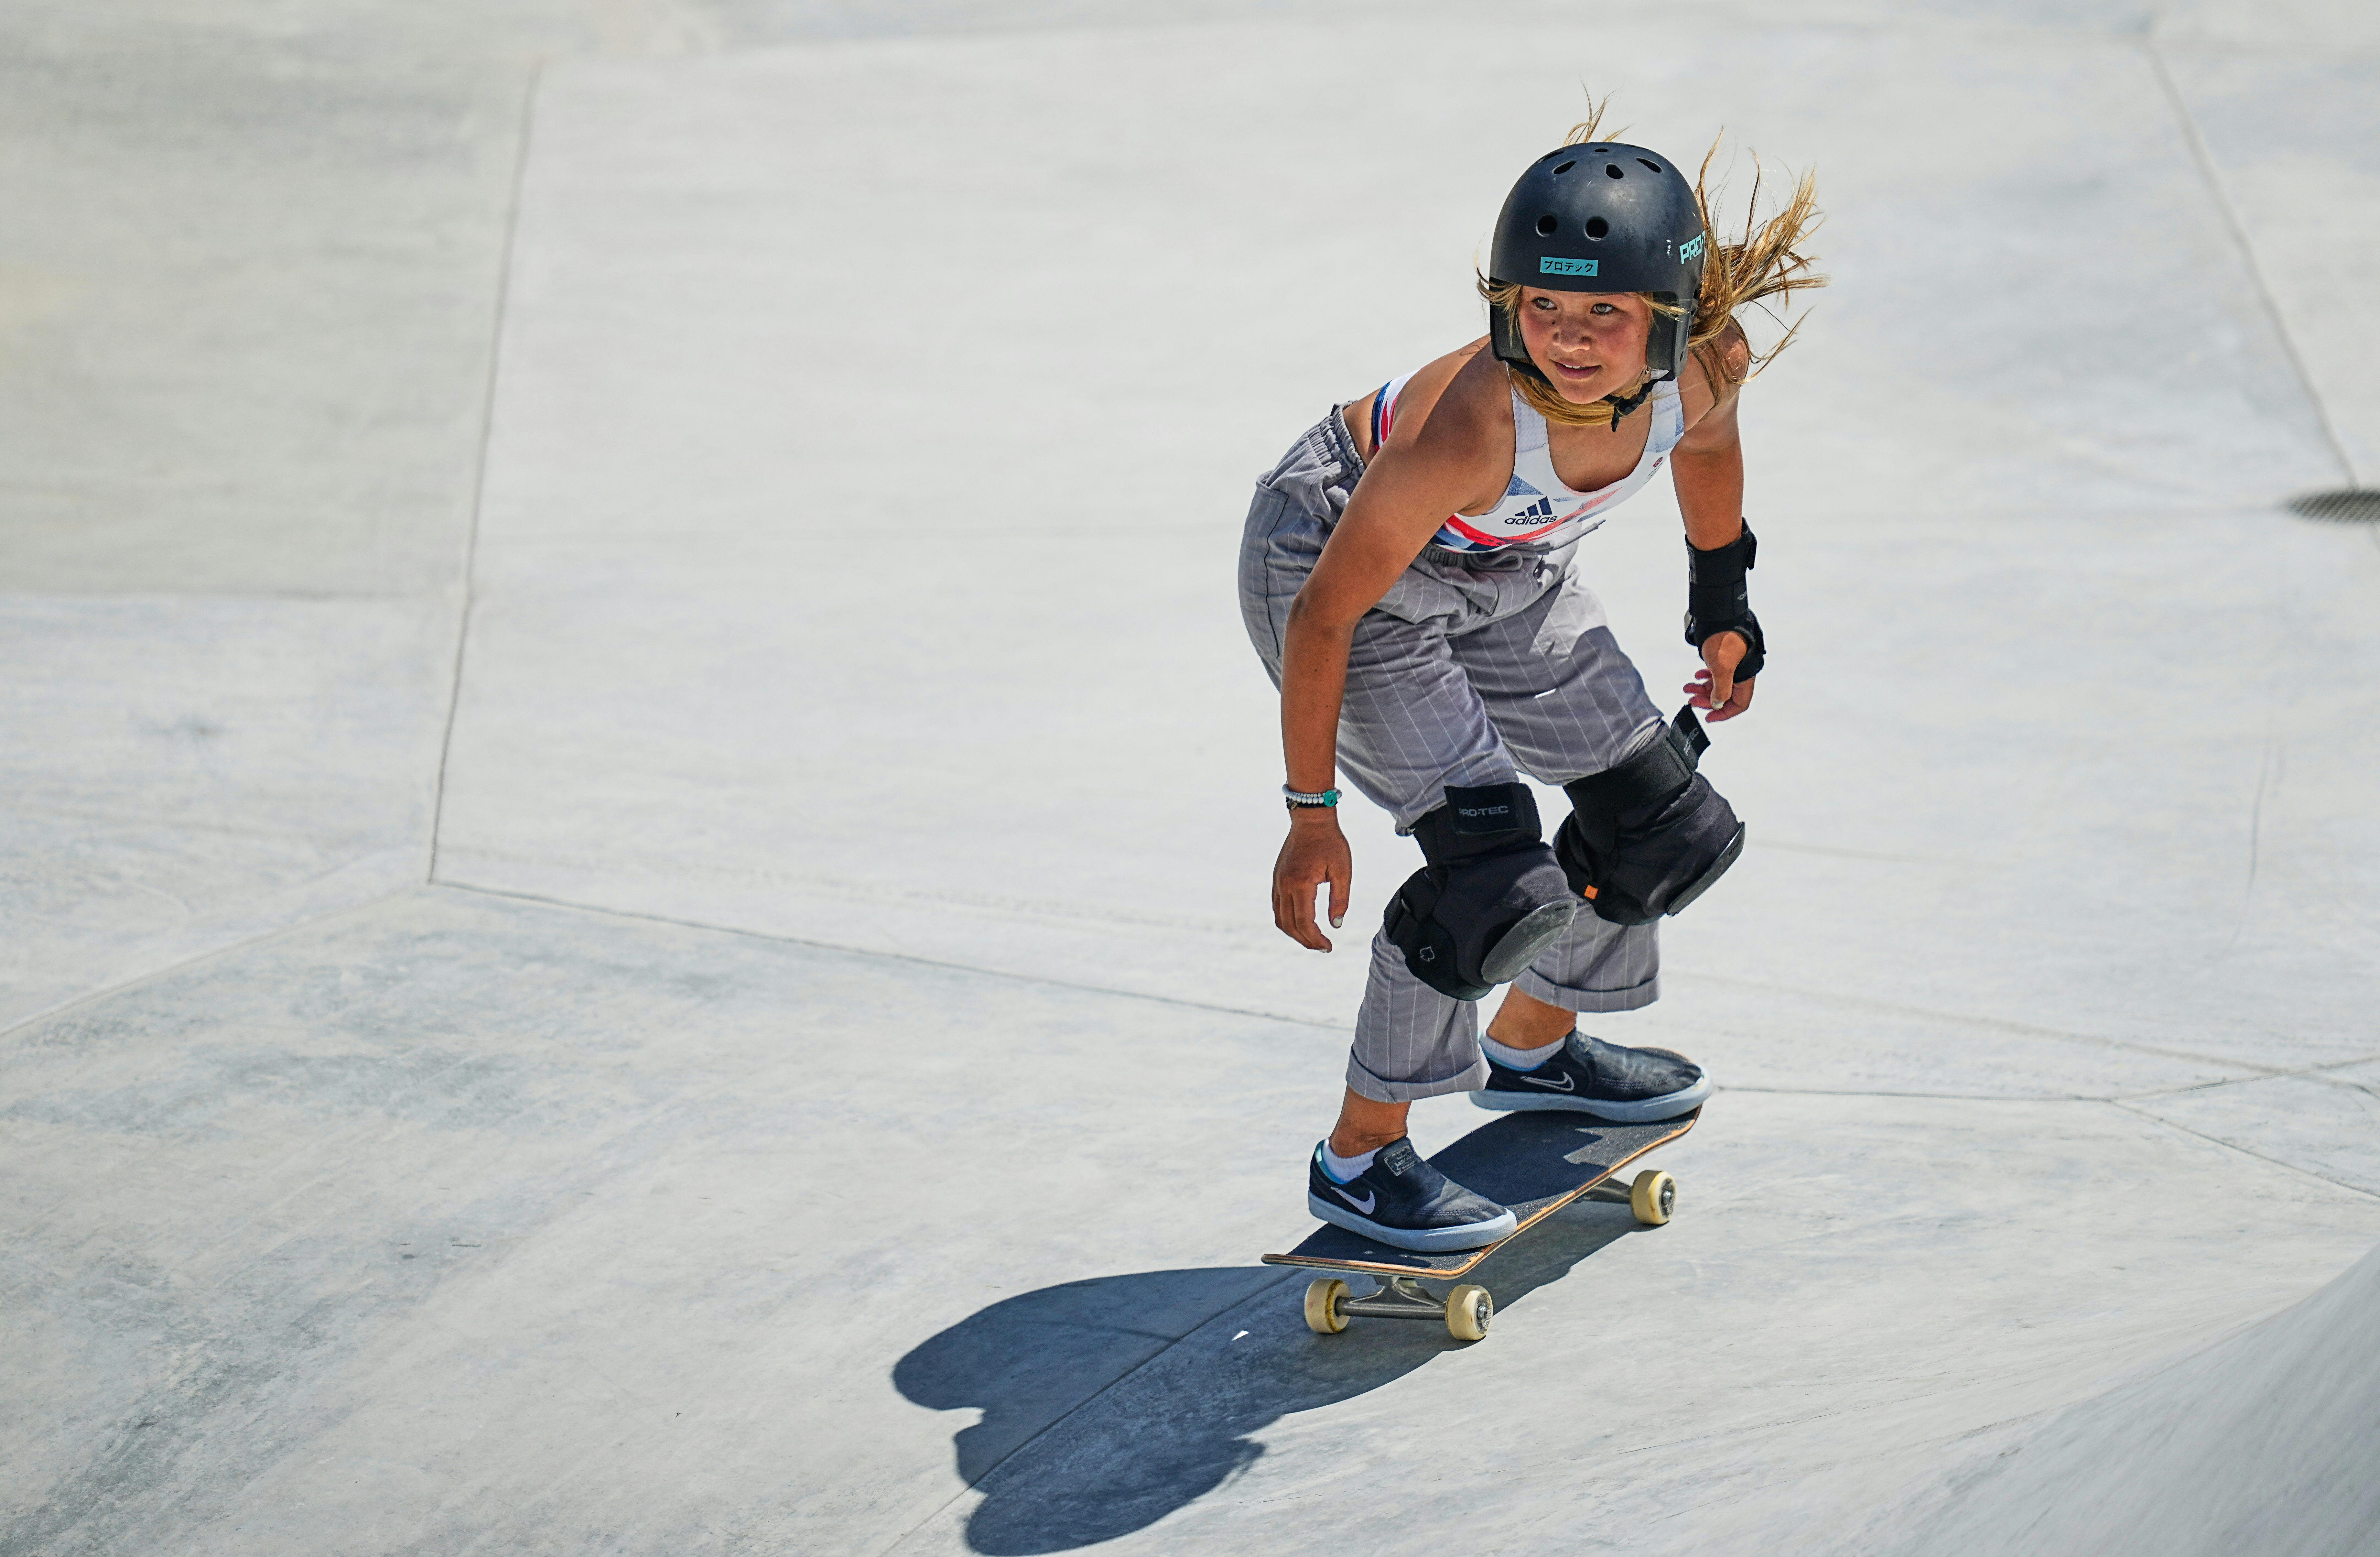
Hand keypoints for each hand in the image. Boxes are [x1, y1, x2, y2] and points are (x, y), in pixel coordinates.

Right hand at [1272, 810, 1352, 950]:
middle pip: (1290, 925)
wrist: (1310, 820)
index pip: (1305, 922)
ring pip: (1280, 919)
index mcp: (1300, 884)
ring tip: (1313, 938)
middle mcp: (1284, 885)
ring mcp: (1278, 882)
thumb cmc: (1330, 842)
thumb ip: (1340, 899)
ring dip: (1295, 933)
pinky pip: (1278, 907)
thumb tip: (1336, 925)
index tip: (1329, 947)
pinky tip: (1302, 922)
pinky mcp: (1277, 879)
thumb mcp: (1342, 870)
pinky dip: (1288, 920)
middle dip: (1306, 941)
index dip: (1316, 939)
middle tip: (1323, 947)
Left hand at [1684, 631, 1755, 721]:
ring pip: (1717, 684)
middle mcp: (1740, 674)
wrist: (1719, 617)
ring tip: (1688, 688)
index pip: (1738, 704)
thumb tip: (1717, 703)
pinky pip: (1715, 673)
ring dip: (1702, 689)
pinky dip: (1705, 677)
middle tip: (1692, 701)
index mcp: (1744, 678)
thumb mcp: (1722, 667)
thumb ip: (1721, 688)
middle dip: (1707, 700)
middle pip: (1725, 696)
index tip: (1708, 717)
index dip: (1724, 713)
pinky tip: (1697, 675)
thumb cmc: (1723, 639)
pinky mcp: (1723, 657)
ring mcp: (1732, 665)